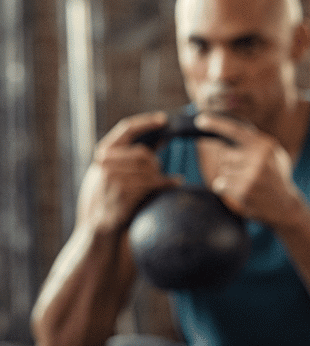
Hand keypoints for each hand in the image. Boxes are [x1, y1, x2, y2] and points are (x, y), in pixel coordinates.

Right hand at [78, 111, 179, 233]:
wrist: (96, 226)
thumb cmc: (108, 196)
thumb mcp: (110, 171)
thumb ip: (128, 156)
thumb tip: (159, 138)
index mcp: (103, 152)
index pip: (126, 129)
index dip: (146, 122)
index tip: (164, 120)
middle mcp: (105, 161)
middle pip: (143, 153)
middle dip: (155, 163)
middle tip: (159, 172)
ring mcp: (113, 176)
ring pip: (150, 168)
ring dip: (161, 175)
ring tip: (168, 180)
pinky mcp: (124, 191)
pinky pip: (154, 182)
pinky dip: (168, 182)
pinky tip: (175, 182)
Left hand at [194, 114, 304, 227]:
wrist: (285, 205)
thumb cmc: (276, 177)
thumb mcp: (273, 154)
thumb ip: (255, 143)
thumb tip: (227, 133)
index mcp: (265, 145)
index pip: (236, 130)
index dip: (216, 124)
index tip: (200, 120)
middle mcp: (259, 158)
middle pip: (225, 155)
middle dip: (232, 163)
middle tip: (248, 172)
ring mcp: (251, 175)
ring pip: (223, 170)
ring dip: (230, 177)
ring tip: (248, 183)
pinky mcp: (243, 190)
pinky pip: (220, 184)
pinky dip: (226, 188)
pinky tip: (242, 191)